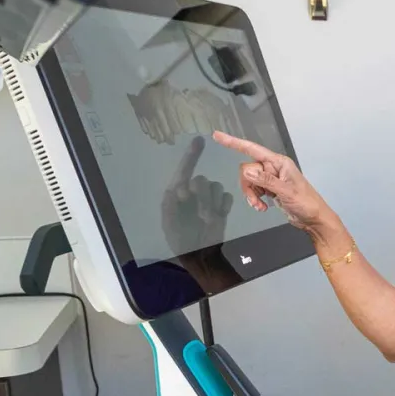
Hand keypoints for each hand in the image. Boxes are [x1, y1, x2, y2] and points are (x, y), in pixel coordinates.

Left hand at [159, 136, 232, 255]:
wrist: (200, 255)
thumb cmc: (180, 239)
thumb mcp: (169, 221)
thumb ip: (171, 203)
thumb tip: (181, 187)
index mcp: (177, 193)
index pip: (184, 170)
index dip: (191, 155)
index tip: (199, 140)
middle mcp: (193, 193)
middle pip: (202, 179)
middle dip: (201, 193)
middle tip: (198, 210)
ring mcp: (208, 200)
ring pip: (215, 187)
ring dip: (211, 203)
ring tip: (207, 219)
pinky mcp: (221, 207)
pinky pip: (225, 197)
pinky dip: (222, 206)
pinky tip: (217, 217)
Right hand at [213, 131, 329, 230]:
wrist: (314, 219)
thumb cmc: (307, 203)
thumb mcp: (286, 191)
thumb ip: (266, 181)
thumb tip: (247, 171)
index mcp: (279, 162)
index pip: (252, 149)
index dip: (234, 142)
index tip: (218, 136)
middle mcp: (273, 167)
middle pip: (247, 169)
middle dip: (248, 186)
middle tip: (256, 200)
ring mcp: (271, 178)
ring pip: (249, 181)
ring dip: (251, 195)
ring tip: (260, 206)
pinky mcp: (269, 189)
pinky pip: (254, 189)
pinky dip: (254, 199)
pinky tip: (262, 207)